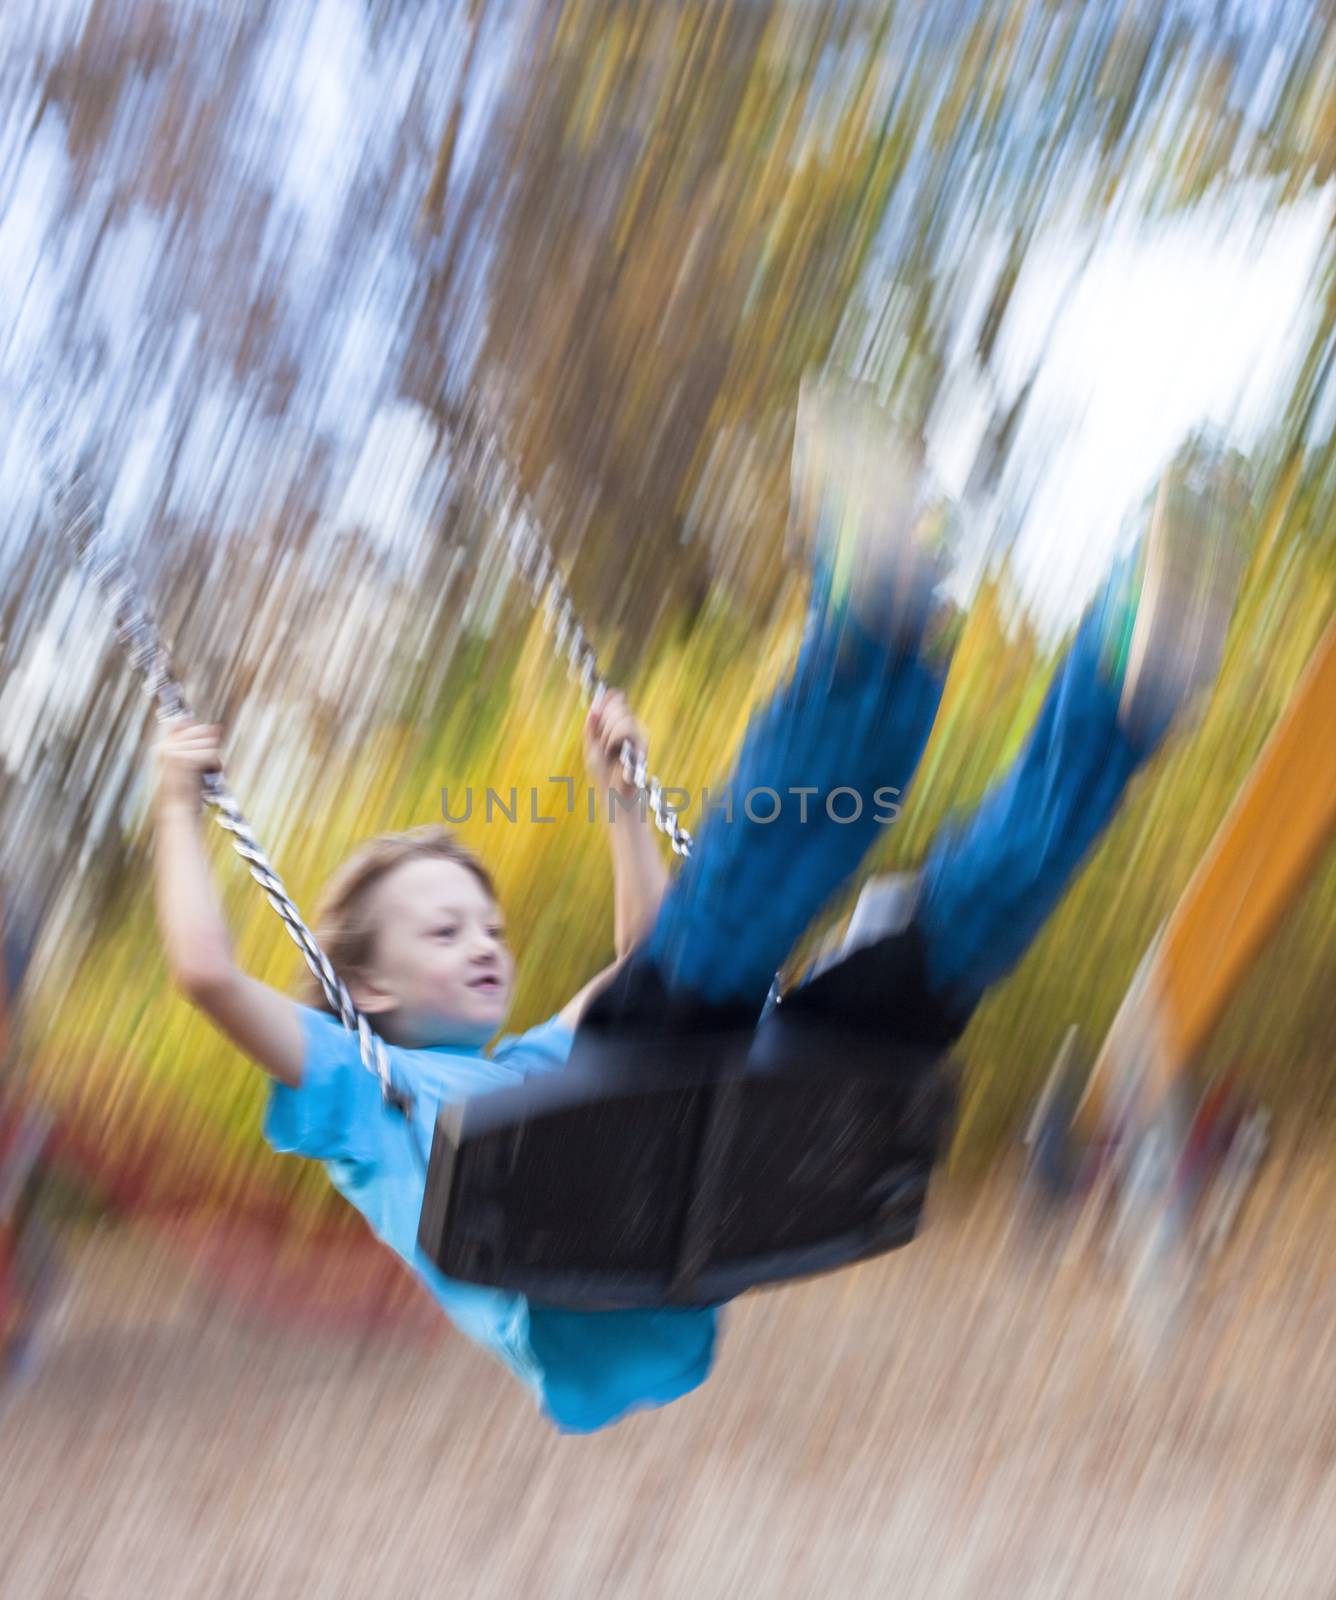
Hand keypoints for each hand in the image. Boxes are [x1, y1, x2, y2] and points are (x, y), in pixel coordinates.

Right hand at [155, 717, 222, 810]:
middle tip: (208, 767)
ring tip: (209, 774)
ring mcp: (172, 752)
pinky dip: (217, 766)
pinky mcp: (183, 760)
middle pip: (201, 731)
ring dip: (215, 759)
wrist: (177, 812)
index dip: (201, 732)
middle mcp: (164, 747)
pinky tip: (212, 775)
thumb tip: (217, 727)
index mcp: (162, 747)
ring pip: (210, 742)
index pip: (184, 723)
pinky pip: (212, 754)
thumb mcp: (189, 765)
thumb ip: (199, 744)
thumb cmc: (185, 793)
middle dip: (211, 748)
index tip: (208, 742)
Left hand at [582, 689, 645, 803]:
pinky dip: (614, 739)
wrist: (614, 791)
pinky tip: (614, 751)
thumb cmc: (603, 772)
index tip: (596, 710)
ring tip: (608, 749)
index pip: (616, 699)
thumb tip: (594, 707)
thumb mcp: (591, 746)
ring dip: (608, 733)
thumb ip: (591, 726)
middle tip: (601, 742)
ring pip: (623, 716)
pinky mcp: (643, 742)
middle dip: (604, 721)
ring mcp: (638, 733)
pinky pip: (627, 727)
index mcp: (617, 724)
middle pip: (618, 705)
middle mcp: (630, 725)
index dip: (607, 700)